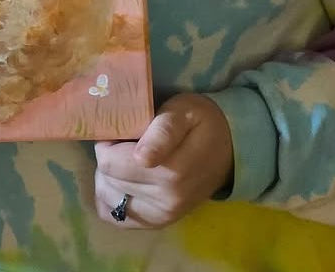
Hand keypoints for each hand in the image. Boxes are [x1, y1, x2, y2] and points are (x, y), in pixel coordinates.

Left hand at [93, 92, 232, 228]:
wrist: (228, 151)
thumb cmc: (201, 123)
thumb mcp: (183, 112)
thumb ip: (163, 131)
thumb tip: (142, 157)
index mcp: (171, 171)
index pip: (110, 163)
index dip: (107, 142)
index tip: (120, 129)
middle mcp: (167, 199)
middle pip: (108, 178)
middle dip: (107, 156)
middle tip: (122, 142)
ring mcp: (163, 215)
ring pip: (108, 197)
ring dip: (108, 176)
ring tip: (124, 160)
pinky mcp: (160, 222)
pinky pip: (117, 218)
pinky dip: (111, 199)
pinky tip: (121, 181)